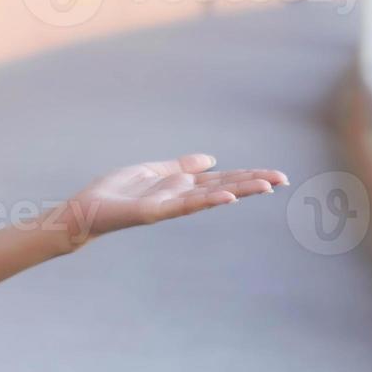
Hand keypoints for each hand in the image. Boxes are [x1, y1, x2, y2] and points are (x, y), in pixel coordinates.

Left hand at [54, 153, 287, 249]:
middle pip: (224, 187)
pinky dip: (206, 200)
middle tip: (283, 179)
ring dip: (239, 190)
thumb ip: (181, 166)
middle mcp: (181, 196)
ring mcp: (171, 205)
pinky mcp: (155, 211)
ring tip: (266, 185)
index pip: (222, 180)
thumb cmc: (117, 192)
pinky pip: (185, 205)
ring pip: (211, 196)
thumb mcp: (154, 170)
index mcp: (182, 185)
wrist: (88, 209)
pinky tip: (227, 198)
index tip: (275, 175)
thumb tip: (211, 160)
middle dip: (252, 182)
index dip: (247, 176)